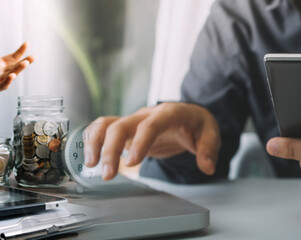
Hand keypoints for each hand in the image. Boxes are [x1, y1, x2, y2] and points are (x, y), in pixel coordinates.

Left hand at [0, 31, 35, 103]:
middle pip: (16, 66)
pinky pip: (2, 85)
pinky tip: (12, 76)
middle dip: (25, 61)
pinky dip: (7, 81)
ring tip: (25, 63)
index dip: (20, 51)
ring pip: (11, 75)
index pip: (13, 57)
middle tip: (33, 57)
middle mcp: (0, 72)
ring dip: (18, 70)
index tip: (27, 43)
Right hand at [84, 103, 220, 180]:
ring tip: (91, 165)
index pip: (151, 125)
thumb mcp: (210, 134)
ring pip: (106, 124)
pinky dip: (92, 140)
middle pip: (121, 125)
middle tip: (107, 175)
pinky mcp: (125, 129)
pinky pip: (103, 129)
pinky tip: (89, 157)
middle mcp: (146, 114)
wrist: (187, 116)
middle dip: (110, 149)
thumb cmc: (196, 124)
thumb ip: (209, 149)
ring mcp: (133, 120)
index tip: (130, 162)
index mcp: (169, 113)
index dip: (139, 142)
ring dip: (94, 143)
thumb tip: (207, 166)